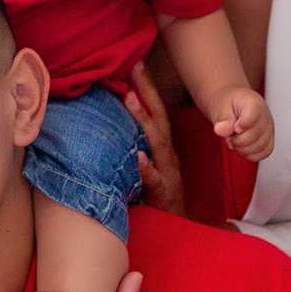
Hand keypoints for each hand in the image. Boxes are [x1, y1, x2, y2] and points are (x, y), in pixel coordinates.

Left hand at [125, 61, 185, 215]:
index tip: (136, 64)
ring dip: (144, 120)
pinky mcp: (162, 193)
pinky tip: (135, 156)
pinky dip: (145, 167)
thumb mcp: (146, 167)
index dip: (148, 88)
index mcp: (163, 148)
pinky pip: (153, 179)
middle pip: (160, 119)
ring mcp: (167, 173)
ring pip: (157, 143)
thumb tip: (112, 125)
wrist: (177, 227)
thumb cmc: (157, 196)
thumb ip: (135, 146)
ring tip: (130, 99)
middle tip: (133, 69)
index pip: (157, 112)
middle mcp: (167, 156)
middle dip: (148, 93)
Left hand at [210, 87, 273, 160]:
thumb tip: (221, 130)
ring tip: (235, 140)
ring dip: (243, 149)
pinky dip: (251, 154)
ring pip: (261, 147)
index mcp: (253, 103)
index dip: (241, 126)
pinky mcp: (268, 139)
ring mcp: (268, 128)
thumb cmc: (228, 103)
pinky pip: (265, 152)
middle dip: (237, 141)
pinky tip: (242, 147)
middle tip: (229, 136)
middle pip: (255, 136)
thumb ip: (222, 118)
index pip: (252, 118)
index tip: (234, 128)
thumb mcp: (221, 107)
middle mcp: (265, 116)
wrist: (233, 103)